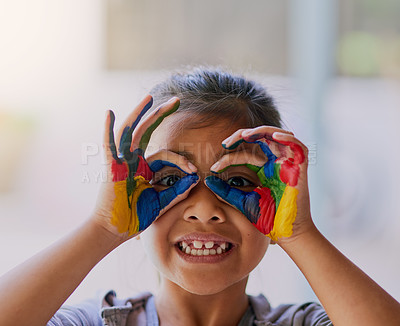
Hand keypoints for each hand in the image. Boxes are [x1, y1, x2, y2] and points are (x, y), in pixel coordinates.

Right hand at [94, 95, 198, 239]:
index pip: (165, 154)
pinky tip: (110, 113)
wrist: (116, 231)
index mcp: (145, 168)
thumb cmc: (136, 217)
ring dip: (140, 114)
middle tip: (177, 100)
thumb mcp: (161, 201)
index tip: (195, 171)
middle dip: (161, 114)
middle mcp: (133, 160)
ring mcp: (122, 162)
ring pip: (130, 132)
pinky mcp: (111, 168)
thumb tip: (196, 179)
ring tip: (151, 98)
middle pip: (147, 131)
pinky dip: (108, 129)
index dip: (181, 160)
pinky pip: (109, 146)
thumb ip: (177, 190)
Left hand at [205, 126, 310, 242]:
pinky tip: (274, 137)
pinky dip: (287, 138)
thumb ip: (225, 190)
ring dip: (262, 131)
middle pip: (260, 138)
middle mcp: (275, 163)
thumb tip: (207, 180)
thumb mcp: (241, 200)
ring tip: (245, 135)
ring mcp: (288, 163)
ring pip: (277, 135)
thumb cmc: (267, 218)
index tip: (214, 168)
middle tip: (226, 143)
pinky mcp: (300, 167)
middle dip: (242, 136)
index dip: (229, 158)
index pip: (245, 154)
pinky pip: (297, 145)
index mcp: (263, 169)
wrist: (286, 233)